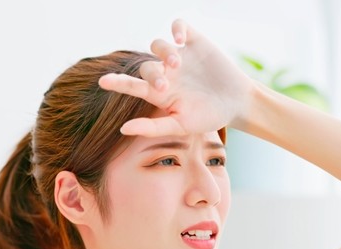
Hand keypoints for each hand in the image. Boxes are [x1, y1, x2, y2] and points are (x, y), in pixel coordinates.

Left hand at [97, 19, 256, 136]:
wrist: (237, 102)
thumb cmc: (208, 117)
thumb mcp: (180, 126)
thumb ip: (153, 127)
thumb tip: (123, 129)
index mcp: (159, 93)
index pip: (132, 86)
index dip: (117, 82)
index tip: (103, 82)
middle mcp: (165, 72)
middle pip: (146, 66)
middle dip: (152, 75)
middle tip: (164, 85)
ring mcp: (179, 55)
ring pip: (158, 46)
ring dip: (164, 54)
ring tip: (176, 64)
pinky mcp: (194, 42)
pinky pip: (179, 26)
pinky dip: (177, 29)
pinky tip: (180, 39)